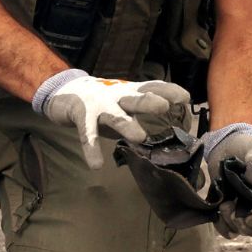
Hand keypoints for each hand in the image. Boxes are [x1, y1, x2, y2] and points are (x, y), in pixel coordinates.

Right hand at [33, 69, 192, 169]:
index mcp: (130, 92)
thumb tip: (174, 130)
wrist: (65, 92)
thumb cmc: (103, 102)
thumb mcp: (125, 104)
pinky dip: (91, 149)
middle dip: (150, 101)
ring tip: (140, 137)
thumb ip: (143, 114)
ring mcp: (99, 106)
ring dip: (126, 124)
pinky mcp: (81, 115)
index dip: (168, 90)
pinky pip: (87, 134)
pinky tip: (96, 165)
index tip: (185, 98)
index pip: (153, 87)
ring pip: (115, 116)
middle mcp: (117, 96)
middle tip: (164, 106)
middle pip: (136, 98)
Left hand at [203, 123, 251, 238]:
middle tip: (228, 207)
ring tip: (223, 204)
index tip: (248, 216)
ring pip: (239, 230)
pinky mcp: (229, 209)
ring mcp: (244, 210)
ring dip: (229, 223)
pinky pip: (226, 228)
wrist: (229, 144)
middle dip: (242, 224)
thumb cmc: (248, 145)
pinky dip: (220, 225)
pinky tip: (216, 210)